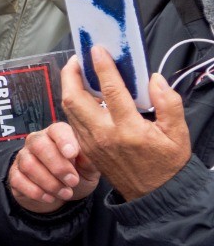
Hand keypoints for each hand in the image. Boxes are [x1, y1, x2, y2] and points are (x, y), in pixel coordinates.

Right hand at [7, 121, 99, 213]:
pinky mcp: (15, 174)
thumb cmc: (77, 174)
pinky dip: (36, 192)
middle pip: (38, 145)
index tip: (72, 155)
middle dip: (57, 166)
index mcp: (57, 134)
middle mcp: (36, 141)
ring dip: (49, 183)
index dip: (64, 140)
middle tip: (73, 181)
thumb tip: (89, 155)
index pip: (57, 130)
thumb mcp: (90, 169)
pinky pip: (18, 180)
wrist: (61, 194)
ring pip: (28, 165)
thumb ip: (90, 160)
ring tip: (65, 193)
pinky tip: (50, 198)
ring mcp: (23, 157)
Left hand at [59, 49, 190, 201]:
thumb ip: (168, 103)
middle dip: (71, 73)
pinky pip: (72, 121)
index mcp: (128, 129)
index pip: (110, 90)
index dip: (102, 67)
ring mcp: (91, 143)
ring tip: (78, 71)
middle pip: (74, 97)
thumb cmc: (167, 164)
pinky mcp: (85, 148)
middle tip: (78, 58)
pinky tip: (83, 94)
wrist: (155, 195)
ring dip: (69, 86)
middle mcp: (104, 135)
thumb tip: (155, 79)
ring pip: (68, 109)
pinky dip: (73, 103)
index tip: (97, 50)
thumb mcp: (178, 134)